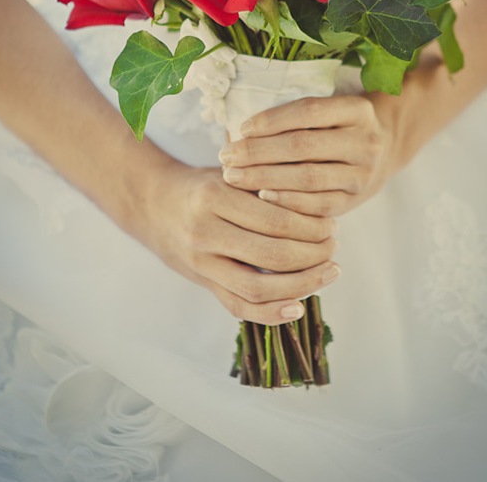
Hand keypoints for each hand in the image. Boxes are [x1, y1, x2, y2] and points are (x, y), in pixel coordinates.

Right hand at [132, 159, 339, 324]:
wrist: (152, 203)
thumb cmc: (203, 184)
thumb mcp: (229, 172)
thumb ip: (264, 184)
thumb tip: (320, 205)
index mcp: (215, 197)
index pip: (276, 219)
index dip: (311, 226)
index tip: (332, 224)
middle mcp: (205, 232)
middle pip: (272, 254)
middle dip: (313, 255)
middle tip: (334, 247)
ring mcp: (201, 262)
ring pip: (258, 287)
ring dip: (302, 285)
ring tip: (328, 272)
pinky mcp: (202, 282)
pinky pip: (238, 307)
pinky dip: (271, 313)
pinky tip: (298, 307)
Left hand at [218, 94, 391, 217]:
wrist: (385, 150)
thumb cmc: (339, 126)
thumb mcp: (330, 110)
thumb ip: (294, 114)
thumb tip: (236, 125)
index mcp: (357, 109)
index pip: (309, 111)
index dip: (272, 119)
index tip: (240, 128)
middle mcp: (365, 141)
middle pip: (303, 146)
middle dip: (259, 152)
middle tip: (226, 157)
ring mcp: (362, 174)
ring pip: (308, 178)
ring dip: (265, 178)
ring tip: (234, 176)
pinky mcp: (354, 201)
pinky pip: (317, 205)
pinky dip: (287, 201)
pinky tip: (261, 197)